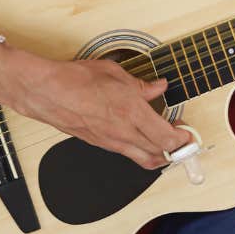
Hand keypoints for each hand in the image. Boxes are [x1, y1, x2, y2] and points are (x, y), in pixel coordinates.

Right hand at [0, 50, 189, 169]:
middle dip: (176, 149)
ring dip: (160, 154)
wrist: (45, 92)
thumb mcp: (115, 73)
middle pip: (160, 155)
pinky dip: (141, 150)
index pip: (168, 138)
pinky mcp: (100, 145)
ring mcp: (111, 142)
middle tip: (182, 137)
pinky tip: (141, 136)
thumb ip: (141, 85)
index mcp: (131, 110)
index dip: (184, 139)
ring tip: (165, 141)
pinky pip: (128, 154)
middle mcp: (123, 131)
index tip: (189, 132)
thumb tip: (157, 88)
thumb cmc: (74, 79)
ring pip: (145, 160)